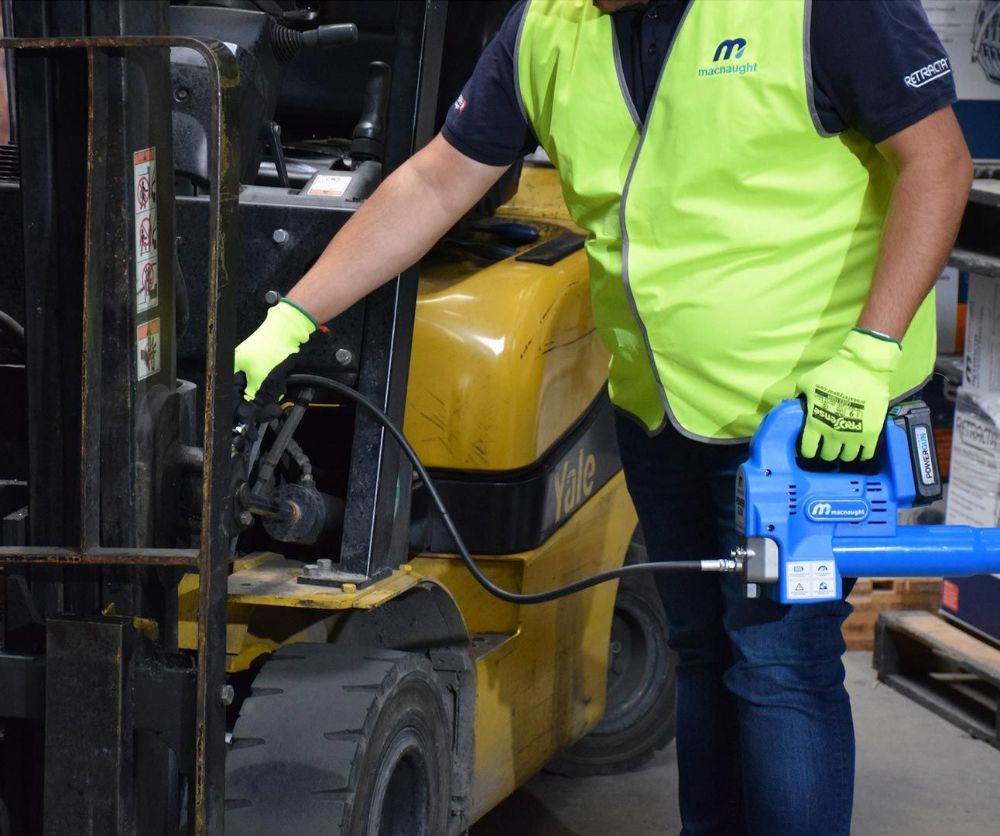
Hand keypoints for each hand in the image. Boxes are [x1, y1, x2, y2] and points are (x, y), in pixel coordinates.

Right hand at [233, 298, 315, 422]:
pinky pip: (267, 387)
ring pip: (258, 395)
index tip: (254, 428)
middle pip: (246, 401)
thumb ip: (253, 399)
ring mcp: (250, 372)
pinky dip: (274, 386)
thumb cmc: (271, 348)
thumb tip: (247, 418)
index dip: (243, 416)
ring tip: (277, 383)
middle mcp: (238, 374)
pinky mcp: (262, 370)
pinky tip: (280, 380)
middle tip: (273, 408)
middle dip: (261, 404)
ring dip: (270, 394)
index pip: (232, 403)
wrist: (287, 331)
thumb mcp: (261, 379)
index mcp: (230, 374)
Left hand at [796, 328, 901, 461]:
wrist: (864, 367)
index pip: (807, 450)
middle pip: (828, 455)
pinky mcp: (872, 433)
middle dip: (827, 452)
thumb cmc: (832, 373)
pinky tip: (861, 449)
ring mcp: (853, 435)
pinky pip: (867, 454)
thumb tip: (795, 402)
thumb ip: (798, 394)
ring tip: (845, 446)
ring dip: (844, 453)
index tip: (810, 448)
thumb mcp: (806, 381)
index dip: (807, 451)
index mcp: (814, 423)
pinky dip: (863, 454)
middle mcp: (832, 434)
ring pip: (847, 457)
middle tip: (829, 445)